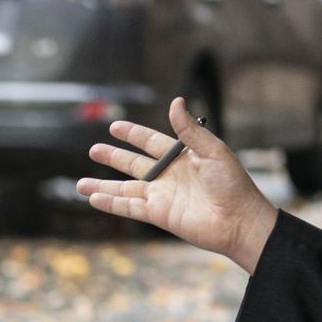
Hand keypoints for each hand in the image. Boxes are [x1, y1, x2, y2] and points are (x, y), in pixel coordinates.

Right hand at [77, 97, 279, 272]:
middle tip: (93, 149)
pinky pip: (129, 208)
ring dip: (103, 187)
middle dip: (113, 157)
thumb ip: (190, 130)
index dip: (133, 135)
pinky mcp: (159, 215)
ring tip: (81, 184)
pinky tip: (94, 199)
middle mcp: (169, 177)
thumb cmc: (233, 185)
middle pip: (133, 165)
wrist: (240, 220)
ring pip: (125, 190)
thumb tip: (175, 101)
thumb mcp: (213, 151)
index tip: (115, 127)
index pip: (151, 143)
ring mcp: (162, 197)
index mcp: (182, 158)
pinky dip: (111, 204)